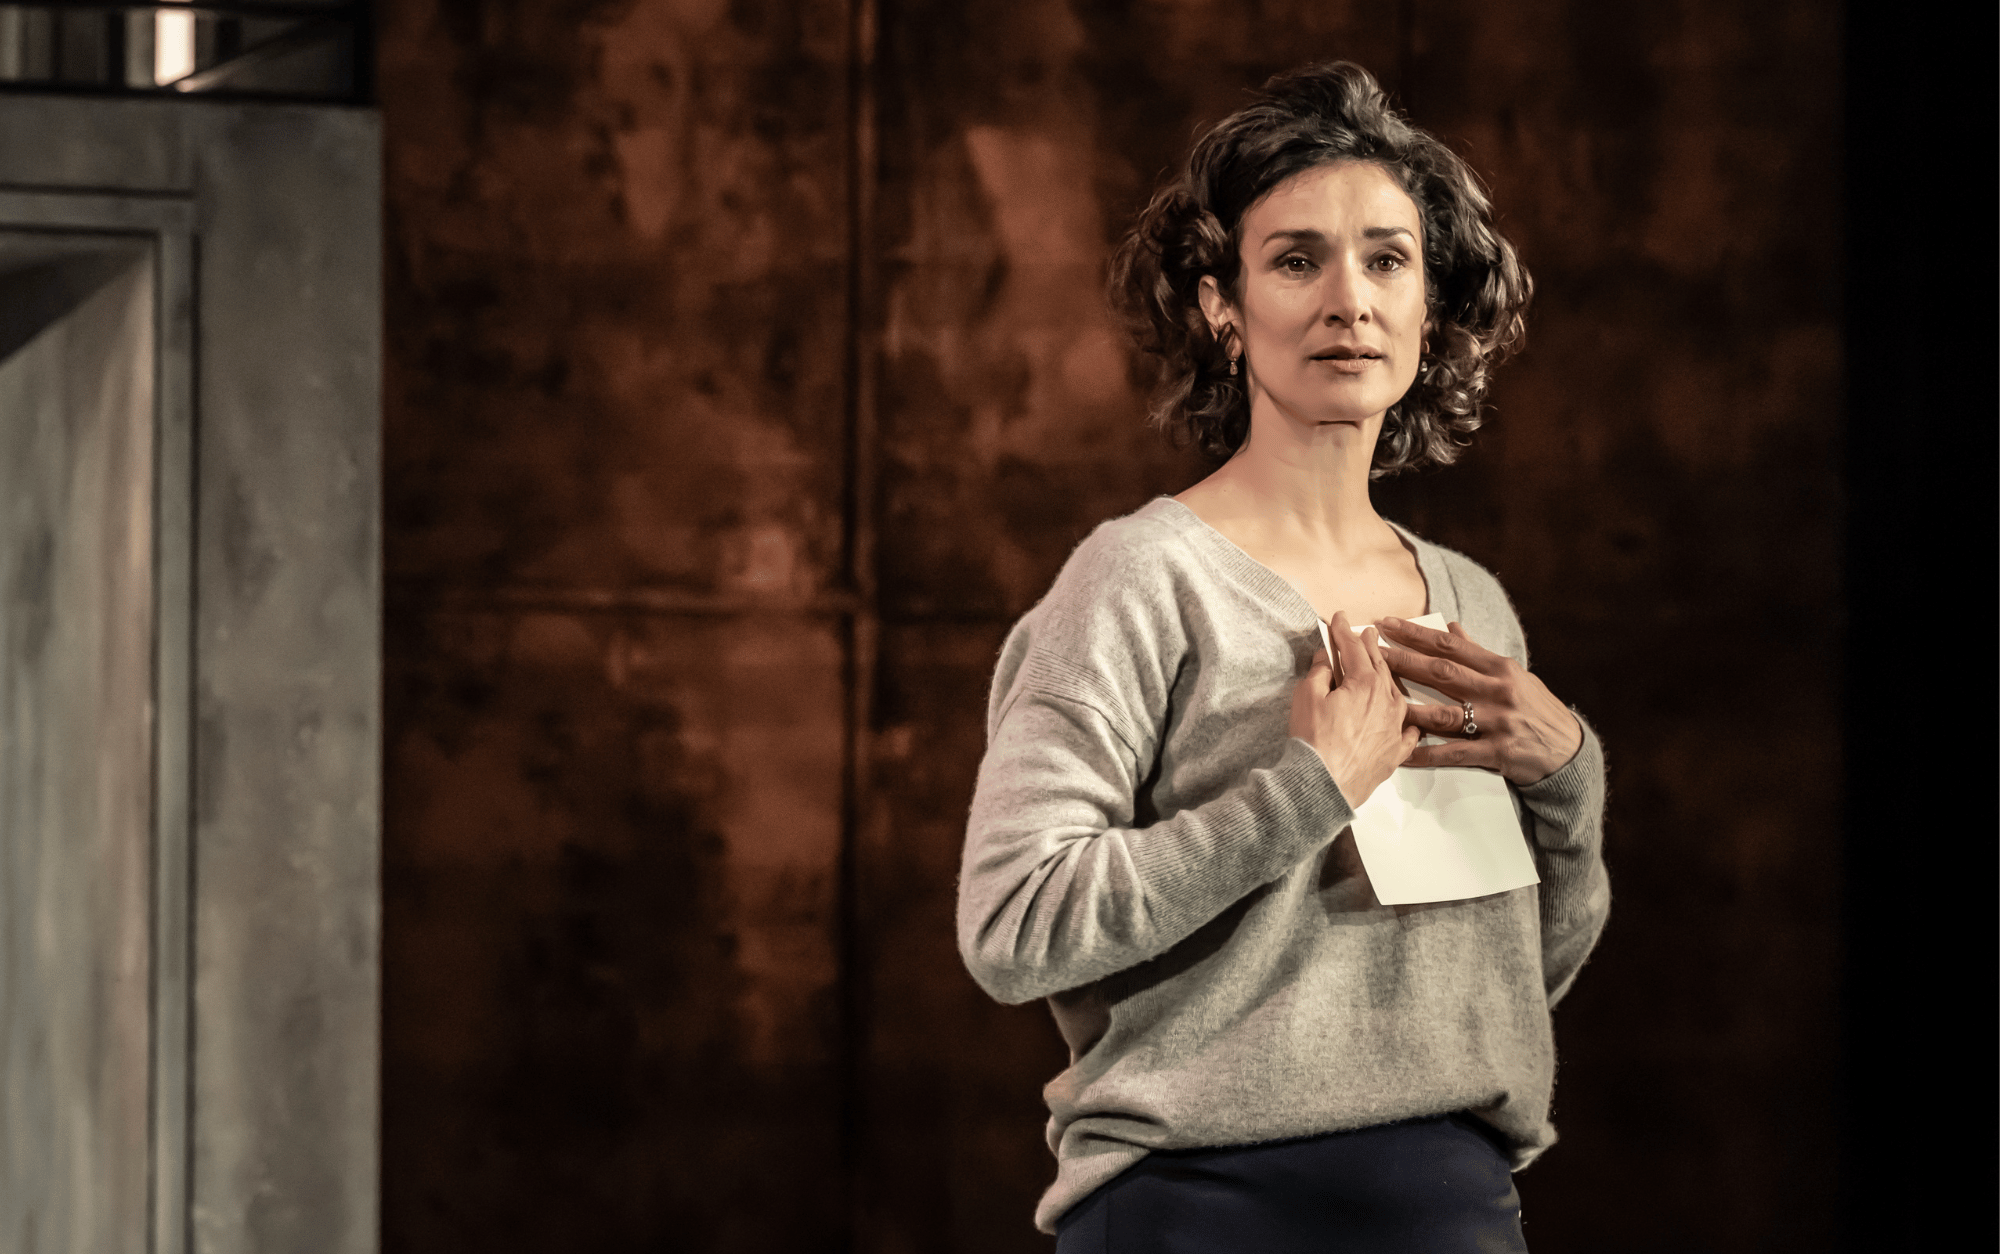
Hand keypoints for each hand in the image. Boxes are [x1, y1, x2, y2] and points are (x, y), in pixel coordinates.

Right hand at [1290, 611, 1419, 806]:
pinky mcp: (1395, 752)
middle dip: (1371, 647)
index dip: (1344, 631)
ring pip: (1396, 694)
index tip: (1339, 618)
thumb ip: (1319, 672)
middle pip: (1380, 666)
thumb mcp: (1306, 697)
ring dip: (1389, 678)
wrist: (1324, 785)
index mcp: (1365, 683)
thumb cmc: (1313, 741)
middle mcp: (1387, 701)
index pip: (1354, 648)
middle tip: (1368, 632)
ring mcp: (1395, 728)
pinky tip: (1407, 720)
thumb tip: (1326, 658)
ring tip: (1384, 668)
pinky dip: (1407, 723)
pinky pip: (1408, 733)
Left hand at [1375, 616, 1581, 785]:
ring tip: (1380, 702)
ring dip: (1411, 708)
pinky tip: (1404, 753)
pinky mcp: (1497, 752)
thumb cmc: (1536, 708)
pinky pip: (1454, 753)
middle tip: (1372, 652)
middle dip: (1404, 661)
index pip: (1451, 646)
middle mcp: (1498, 691)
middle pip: (1442, 673)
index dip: (1417, 634)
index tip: (1387, 623)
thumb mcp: (1514, 675)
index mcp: (1500, 668)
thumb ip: (1479, 653)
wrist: (1568, 749)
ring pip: (1445, 713)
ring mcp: (1497, 722)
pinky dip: (1427, 754)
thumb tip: (1452, 627)